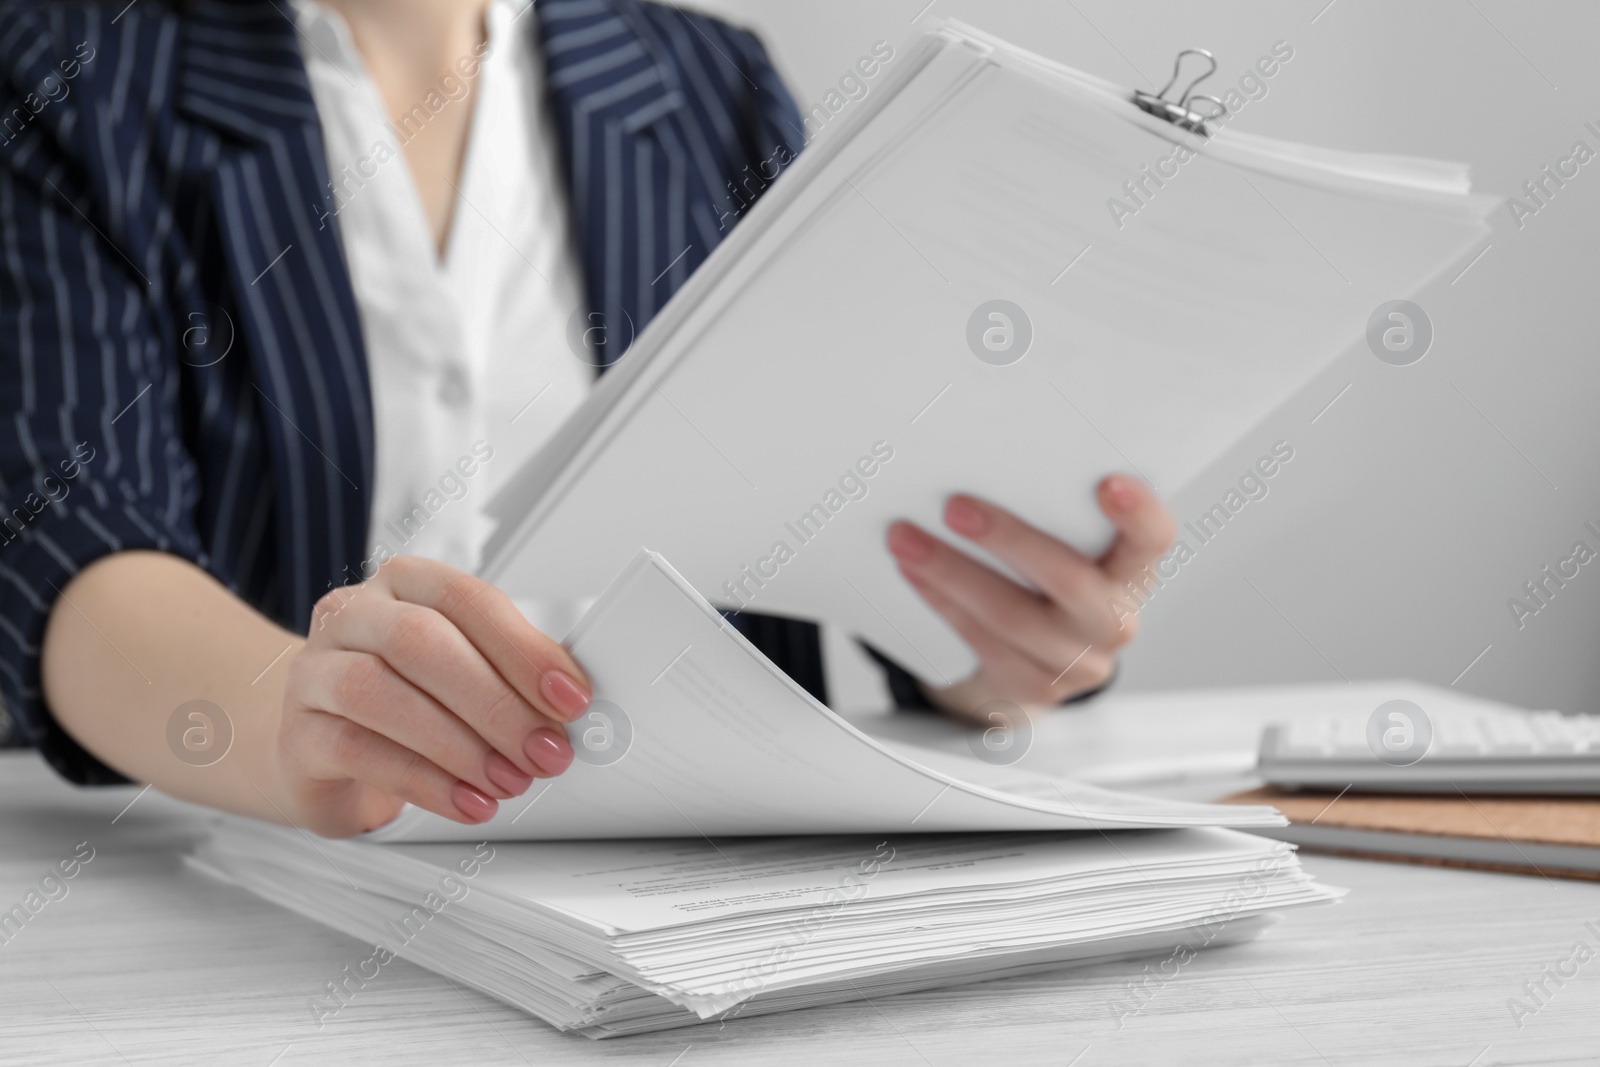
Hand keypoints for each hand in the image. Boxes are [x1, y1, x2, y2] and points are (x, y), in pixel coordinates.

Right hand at [275, 556, 591, 835]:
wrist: (320, 747)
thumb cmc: (406, 702)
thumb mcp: (462, 674)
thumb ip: (510, 676)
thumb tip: (570, 703)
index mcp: (405, 584)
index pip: (468, 599)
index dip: (523, 649)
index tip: (569, 697)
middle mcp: (353, 615)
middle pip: (421, 642)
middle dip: (494, 702)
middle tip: (545, 750)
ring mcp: (314, 671)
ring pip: (379, 693)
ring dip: (459, 744)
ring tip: (509, 781)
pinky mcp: (297, 734)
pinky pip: (356, 750)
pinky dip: (424, 782)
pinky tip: (468, 801)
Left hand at [885, 474, 1174, 720]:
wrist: (1043, 657)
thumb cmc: (1051, 577)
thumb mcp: (1070, 546)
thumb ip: (1052, 515)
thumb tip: (981, 461)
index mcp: (1133, 570)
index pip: (1153, 539)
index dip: (1138, 513)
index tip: (1108, 483)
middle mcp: (1116, 619)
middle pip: (1069, 579)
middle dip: (1007, 539)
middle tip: (954, 507)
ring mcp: (1079, 662)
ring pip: (1012, 616)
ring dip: (950, 573)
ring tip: (905, 539)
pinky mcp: (1035, 687)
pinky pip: (982, 642)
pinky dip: (942, 602)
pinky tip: (914, 575)